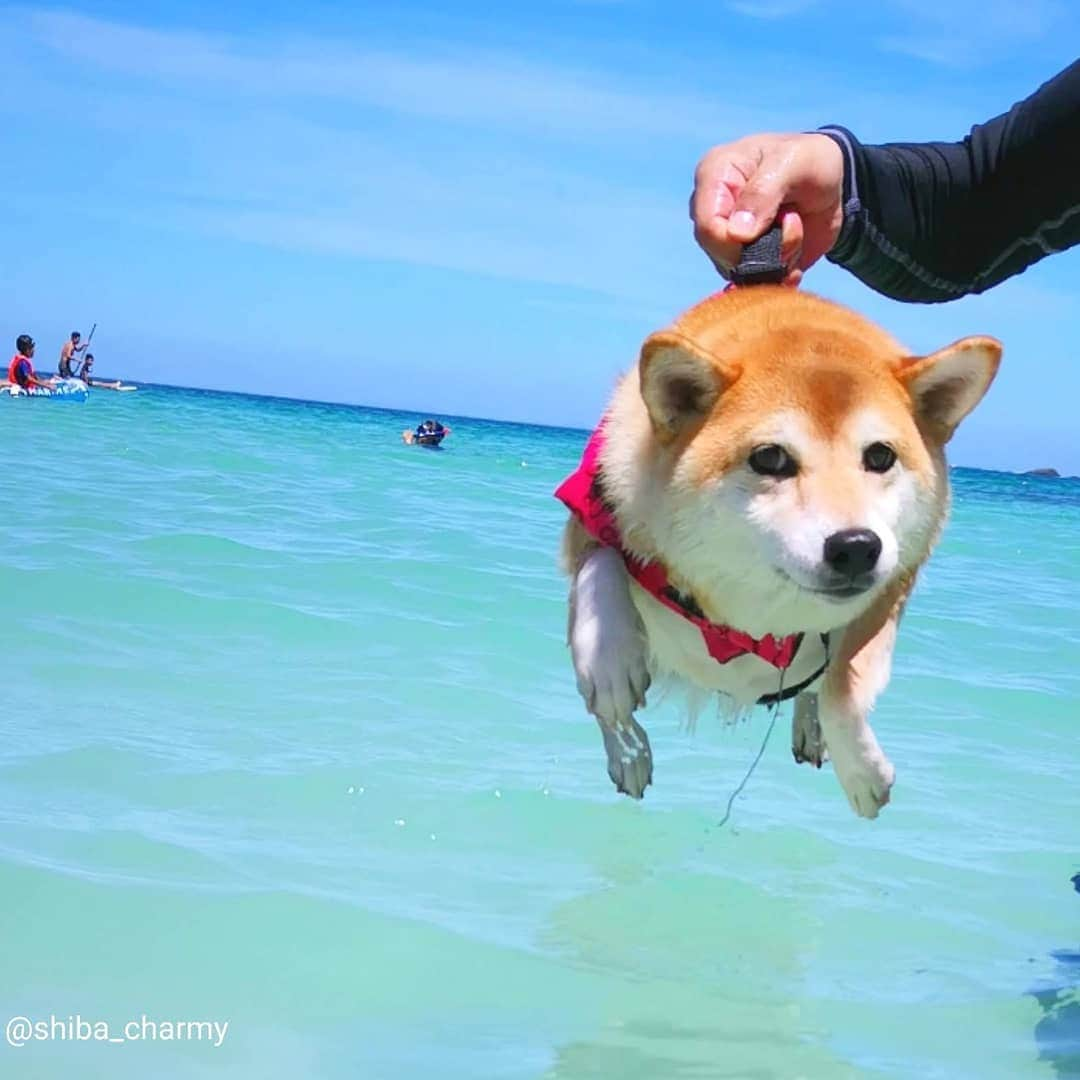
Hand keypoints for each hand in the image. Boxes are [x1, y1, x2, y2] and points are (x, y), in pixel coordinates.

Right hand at [690, 133, 844, 285]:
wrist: (834, 180)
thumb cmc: (809, 159)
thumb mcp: (793, 163)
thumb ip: (762, 193)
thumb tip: (736, 234)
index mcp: (714, 177)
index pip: (707, 225)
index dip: (737, 238)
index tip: (774, 223)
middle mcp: (713, 211)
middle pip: (722, 254)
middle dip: (765, 247)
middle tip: (794, 219)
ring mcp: (728, 239)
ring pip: (741, 271)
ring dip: (780, 257)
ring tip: (796, 225)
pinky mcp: (746, 260)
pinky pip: (758, 282)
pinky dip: (784, 272)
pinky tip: (796, 250)